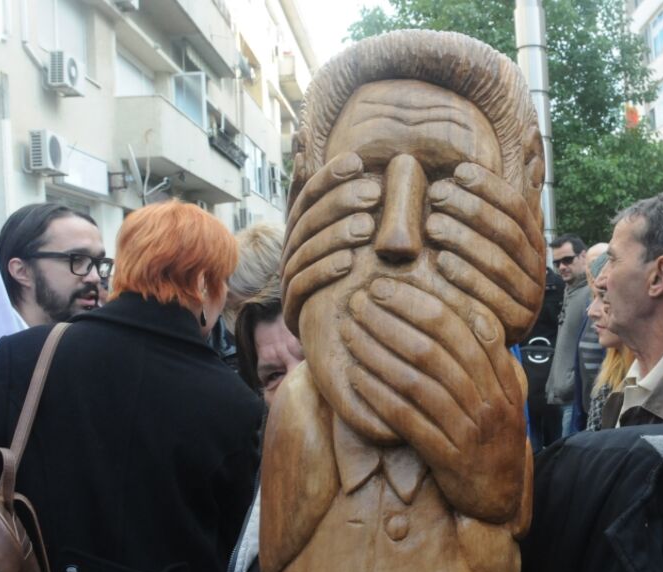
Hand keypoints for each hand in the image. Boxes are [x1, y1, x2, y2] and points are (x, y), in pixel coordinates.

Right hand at [281, 152, 380, 331]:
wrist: (335, 334)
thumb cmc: (347, 278)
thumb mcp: (348, 238)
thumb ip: (337, 200)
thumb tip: (311, 146)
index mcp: (301, 228)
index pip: (309, 194)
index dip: (329, 176)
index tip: (357, 161)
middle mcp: (291, 249)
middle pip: (309, 218)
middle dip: (340, 202)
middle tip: (374, 194)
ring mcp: (289, 277)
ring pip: (306, 249)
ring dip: (337, 235)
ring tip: (367, 227)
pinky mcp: (293, 306)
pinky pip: (304, 283)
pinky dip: (325, 270)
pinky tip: (350, 262)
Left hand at [342, 277, 526, 522]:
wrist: (499, 494)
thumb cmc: (492, 435)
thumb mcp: (506, 392)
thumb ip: (491, 356)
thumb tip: (471, 312)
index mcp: (502, 378)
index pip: (460, 328)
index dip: (420, 303)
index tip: (386, 287)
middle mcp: (488, 400)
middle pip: (434, 349)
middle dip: (392, 320)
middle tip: (360, 302)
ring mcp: (468, 429)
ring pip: (416, 381)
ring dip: (378, 352)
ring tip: (350, 333)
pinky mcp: (447, 457)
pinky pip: (407, 419)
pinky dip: (379, 396)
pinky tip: (356, 377)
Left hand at [426, 163, 545, 340]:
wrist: (482, 341)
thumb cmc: (473, 280)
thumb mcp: (483, 242)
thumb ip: (487, 208)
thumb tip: (505, 144)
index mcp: (533, 244)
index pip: (517, 208)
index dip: (491, 187)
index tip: (459, 171)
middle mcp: (537, 269)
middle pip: (507, 233)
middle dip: (472, 209)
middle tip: (437, 194)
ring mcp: (530, 298)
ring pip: (499, 262)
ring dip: (464, 239)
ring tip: (431, 224)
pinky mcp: (516, 324)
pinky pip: (491, 296)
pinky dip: (466, 277)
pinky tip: (440, 262)